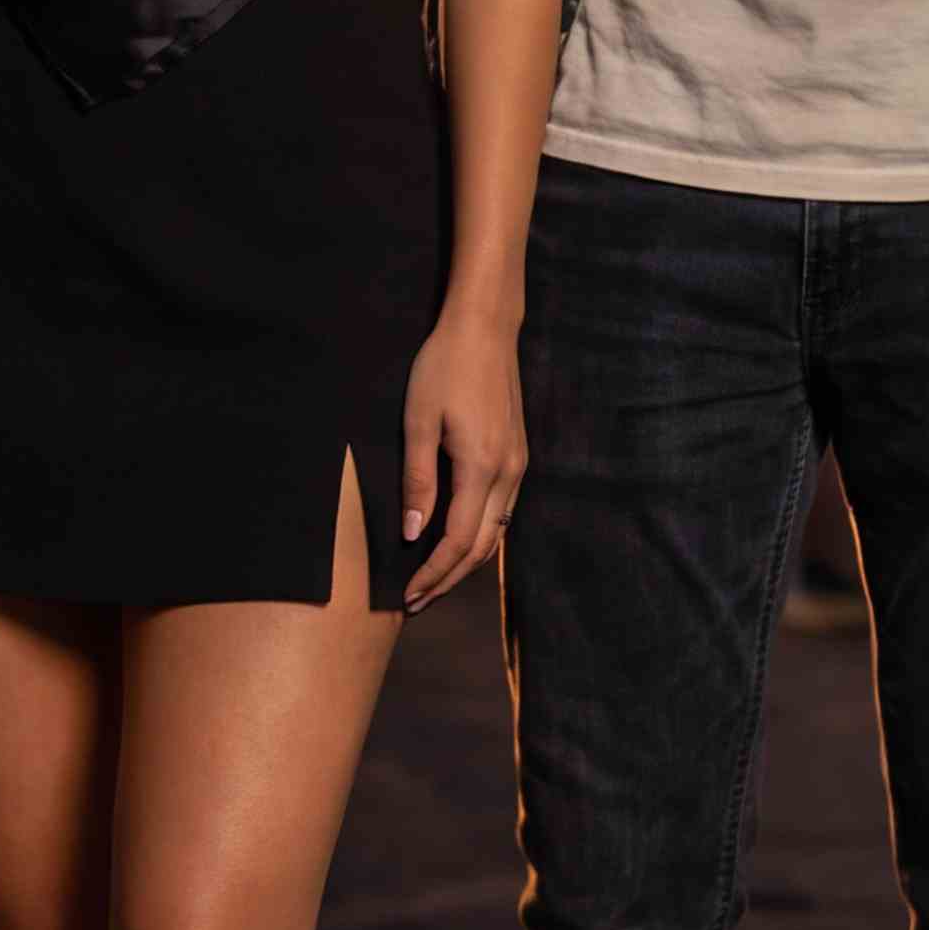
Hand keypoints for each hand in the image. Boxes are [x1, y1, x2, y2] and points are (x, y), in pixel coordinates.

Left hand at [397, 303, 526, 610]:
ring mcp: (519, 466)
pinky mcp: (519, 455)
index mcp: (481, 469)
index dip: (433, 574)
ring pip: (495, 533)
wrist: (486, 329)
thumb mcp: (418, 421)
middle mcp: (508, 475)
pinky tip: (458, 540)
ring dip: (465, 562)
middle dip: (449, 579)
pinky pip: (502, 513)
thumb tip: (414, 534)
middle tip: (417, 600)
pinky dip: (479, 537)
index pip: (457, 542)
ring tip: (434, 579)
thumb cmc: (444, 368)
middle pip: (481, 548)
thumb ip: (417, 481)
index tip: (409, 596)